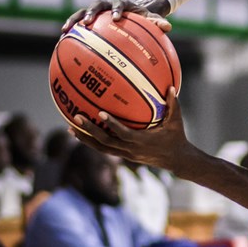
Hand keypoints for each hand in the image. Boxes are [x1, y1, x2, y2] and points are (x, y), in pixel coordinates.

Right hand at [62, 0, 171, 33]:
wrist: (134, 13)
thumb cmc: (144, 18)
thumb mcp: (152, 19)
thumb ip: (158, 22)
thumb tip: (168, 27)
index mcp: (123, 4)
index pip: (119, 4)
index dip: (117, 10)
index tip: (117, 18)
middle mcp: (108, 5)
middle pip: (96, 5)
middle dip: (91, 12)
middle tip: (87, 22)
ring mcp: (97, 11)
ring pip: (82, 12)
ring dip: (74, 20)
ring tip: (65, 30)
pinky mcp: (90, 18)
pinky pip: (78, 23)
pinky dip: (71, 30)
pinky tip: (61, 41)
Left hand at [70, 87, 190, 172]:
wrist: (176, 159)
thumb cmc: (176, 137)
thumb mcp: (177, 121)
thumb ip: (173, 104)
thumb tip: (170, 86)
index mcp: (142, 141)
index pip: (123, 133)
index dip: (112, 125)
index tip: (100, 113)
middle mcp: (131, 149)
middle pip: (105, 142)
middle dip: (89, 131)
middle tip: (76, 118)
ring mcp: (126, 154)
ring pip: (101, 148)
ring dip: (85, 139)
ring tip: (70, 128)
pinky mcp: (124, 155)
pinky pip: (104, 149)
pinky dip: (92, 142)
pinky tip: (81, 134)